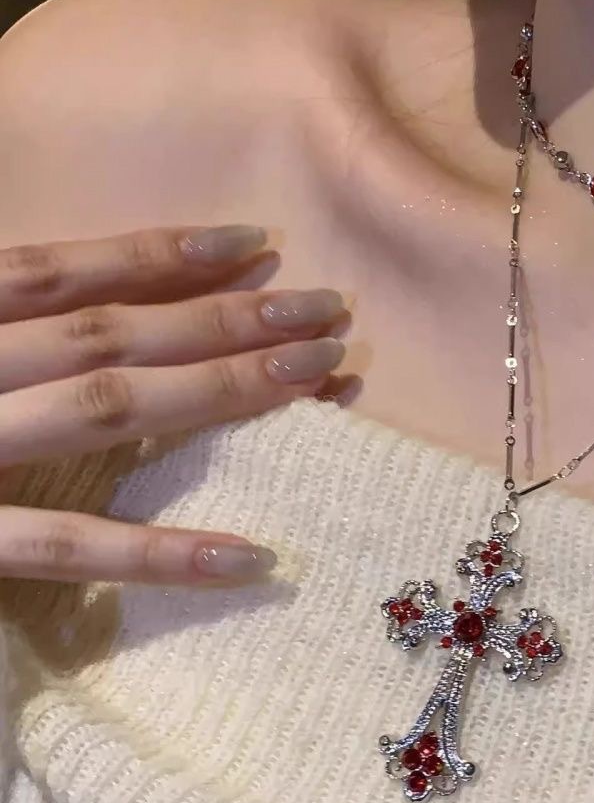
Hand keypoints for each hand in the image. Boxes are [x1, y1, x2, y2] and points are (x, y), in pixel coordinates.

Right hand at [0, 224, 346, 585]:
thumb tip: (66, 301)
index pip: (55, 272)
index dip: (157, 254)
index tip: (253, 244)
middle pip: (106, 332)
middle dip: (225, 317)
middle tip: (330, 309)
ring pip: (104, 408)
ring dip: (220, 390)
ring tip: (320, 378)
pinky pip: (63, 544)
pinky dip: (158, 553)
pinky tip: (250, 557)